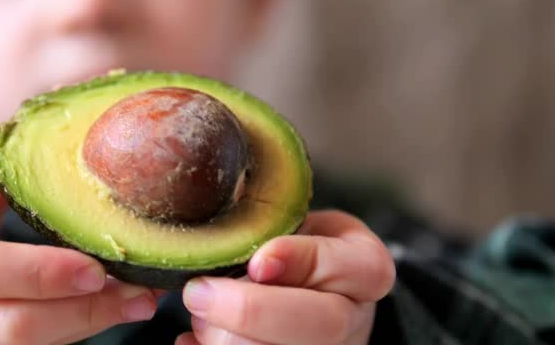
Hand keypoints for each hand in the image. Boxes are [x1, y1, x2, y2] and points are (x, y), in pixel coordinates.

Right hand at [0, 156, 157, 344]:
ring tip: (138, 303)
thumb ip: (2, 170)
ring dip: (83, 329)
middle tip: (143, 293)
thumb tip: (76, 126)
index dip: (39, 273)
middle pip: (6, 325)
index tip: (98, 266)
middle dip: (83, 314)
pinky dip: (61, 337)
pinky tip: (97, 315)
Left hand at [176, 210, 395, 344]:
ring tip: (199, 314)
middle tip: (198, 293)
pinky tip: (189, 341)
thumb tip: (227, 242)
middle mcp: (355, 317)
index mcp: (365, 267)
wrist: (303, 282)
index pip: (349, 266)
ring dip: (225, 337)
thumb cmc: (292, 244)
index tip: (256, 261)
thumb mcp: (292, 222)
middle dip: (250, 311)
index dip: (299, 262)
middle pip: (321, 325)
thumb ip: (269, 228)